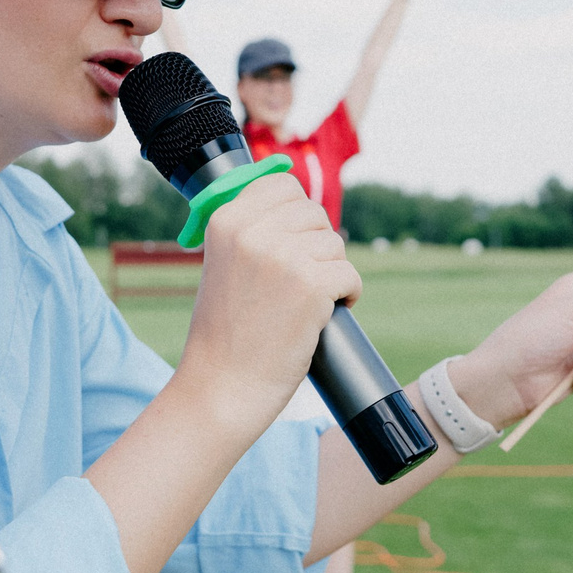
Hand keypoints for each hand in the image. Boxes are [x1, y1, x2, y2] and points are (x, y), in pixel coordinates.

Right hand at [177, 174, 362, 436]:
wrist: (221, 387)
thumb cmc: (224, 333)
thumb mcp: (222, 264)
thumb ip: (252, 231)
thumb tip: (298, 206)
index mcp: (226, 220)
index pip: (283, 185)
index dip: (298, 214)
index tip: (296, 241)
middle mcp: (253, 231)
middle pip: (314, 214)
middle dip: (318, 246)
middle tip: (302, 281)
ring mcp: (283, 256)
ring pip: (335, 245)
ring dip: (331, 273)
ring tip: (307, 304)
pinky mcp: (311, 286)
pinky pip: (350, 275)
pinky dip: (347, 296)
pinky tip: (325, 316)